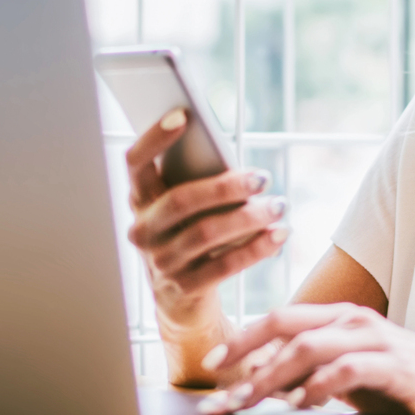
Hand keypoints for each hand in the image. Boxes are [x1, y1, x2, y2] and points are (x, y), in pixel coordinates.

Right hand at [124, 109, 287, 328]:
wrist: (182, 299)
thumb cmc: (191, 235)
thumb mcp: (188, 209)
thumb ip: (200, 183)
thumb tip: (238, 167)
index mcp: (140, 201)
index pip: (135, 164)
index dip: (154, 138)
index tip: (183, 115)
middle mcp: (143, 231)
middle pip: (180, 202)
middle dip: (224, 187)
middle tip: (262, 177)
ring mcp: (160, 263)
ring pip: (205, 234)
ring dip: (249, 218)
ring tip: (278, 205)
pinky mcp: (185, 289)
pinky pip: (225, 266)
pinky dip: (256, 249)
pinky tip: (279, 234)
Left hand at [198, 304, 414, 414]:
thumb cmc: (406, 390)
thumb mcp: (349, 380)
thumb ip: (309, 374)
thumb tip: (257, 380)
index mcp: (342, 319)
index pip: (281, 319)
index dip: (242, 339)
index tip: (211, 365)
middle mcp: (356, 321)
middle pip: (285, 327)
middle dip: (245, 356)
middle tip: (219, 389)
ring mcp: (377, 340)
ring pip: (308, 348)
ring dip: (271, 378)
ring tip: (247, 403)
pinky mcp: (397, 366)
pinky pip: (347, 369)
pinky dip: (318, 386)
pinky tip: (302, 405)